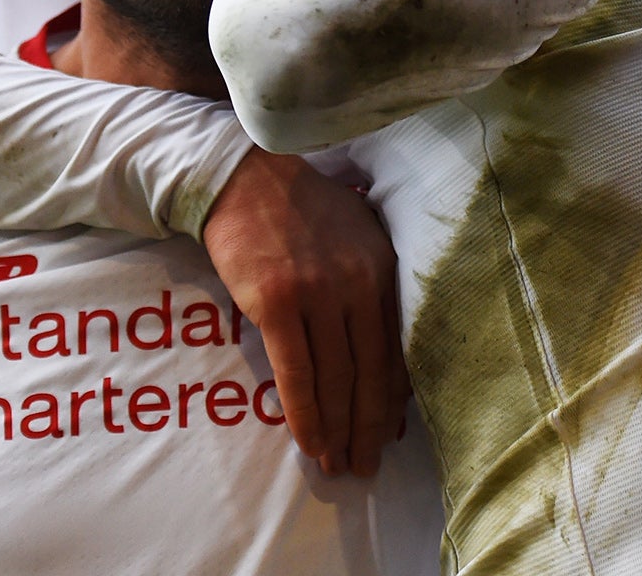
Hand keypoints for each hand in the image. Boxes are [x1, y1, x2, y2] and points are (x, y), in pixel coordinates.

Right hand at [200, 149, 408, 476]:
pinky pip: (296, 373)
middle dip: (369, 427)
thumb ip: (373, 284)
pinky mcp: (276, 302)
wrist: (245, 176)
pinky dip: (305, 414)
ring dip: (338, 430)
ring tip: (337, 463)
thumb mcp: (356, 235)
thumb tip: (383, 349)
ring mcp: (317, 293)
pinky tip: (309, 441)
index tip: (389, 432)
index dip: (393, 399)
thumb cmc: (299, 208)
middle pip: (371, 372)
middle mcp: (358, 282)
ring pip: (336, 379)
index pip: (397, 349)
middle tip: (366, 465)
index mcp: (383, 267)